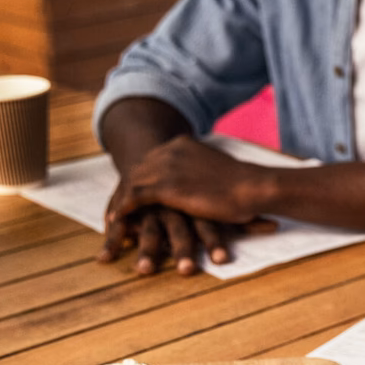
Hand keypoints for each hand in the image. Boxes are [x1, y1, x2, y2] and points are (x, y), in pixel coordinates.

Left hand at [99, 137, 280, 274]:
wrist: (252, 188)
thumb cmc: (244, 185)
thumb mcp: (217, 170)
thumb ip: (201, 171)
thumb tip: (200, 181)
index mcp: (183, 143)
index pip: (152, 159)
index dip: (140, 177)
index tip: (131, 191)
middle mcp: (170, 150)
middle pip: (138, 169)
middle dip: (125, 188)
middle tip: (115, 206)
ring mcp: (167, 166)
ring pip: (132, 182)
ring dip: (120, 201)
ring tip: (112, 218)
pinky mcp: (166, 186)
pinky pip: (135, 196)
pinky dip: (124, 208)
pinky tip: (117, 221)